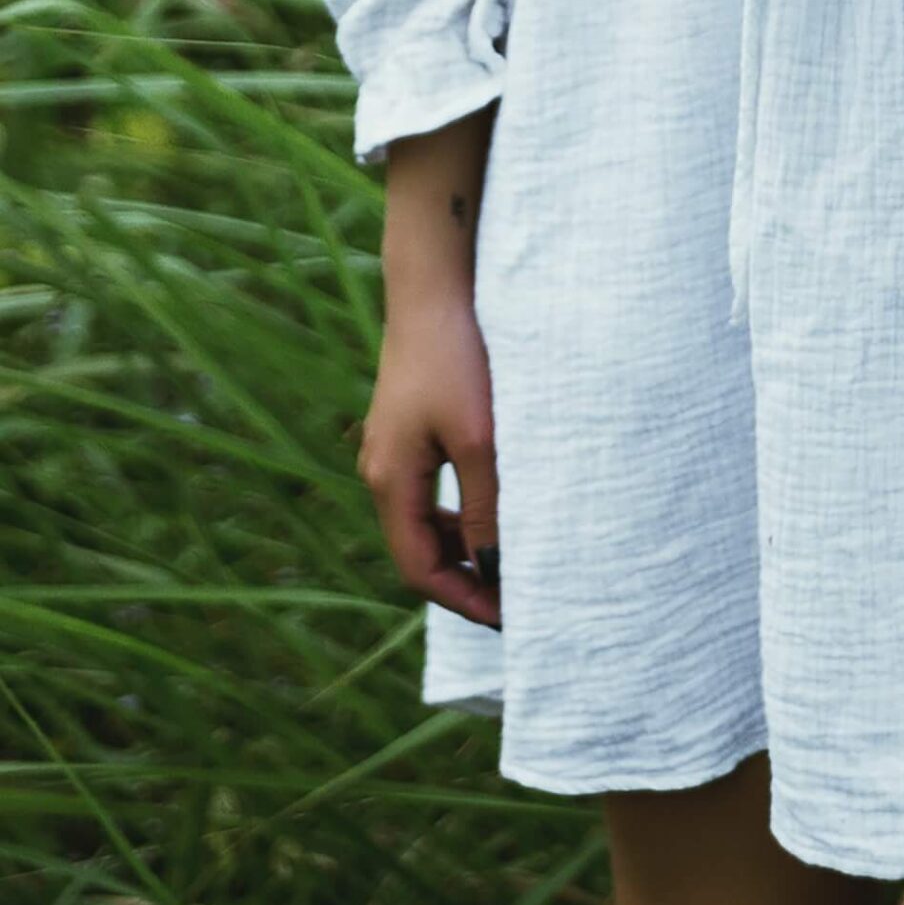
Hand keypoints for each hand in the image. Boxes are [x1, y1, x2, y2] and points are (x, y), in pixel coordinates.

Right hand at [356, 289, 501, 629]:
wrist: (437, 287)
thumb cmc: (458, 359)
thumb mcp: (480, 441)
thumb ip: (486, 509)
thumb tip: (497, 570)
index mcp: (389, 481)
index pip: (420, 569)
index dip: (464, 599)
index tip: (511, 618)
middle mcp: (382, 470)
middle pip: (419, 550)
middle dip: (466, 579)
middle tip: (520, 596)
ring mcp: (393, 449)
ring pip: (426, 520)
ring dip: (465, 547)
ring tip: (514, 561)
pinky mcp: (412, 427)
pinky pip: (432, 490)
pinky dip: (461, 513)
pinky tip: (496, 510)